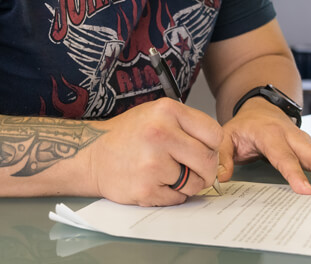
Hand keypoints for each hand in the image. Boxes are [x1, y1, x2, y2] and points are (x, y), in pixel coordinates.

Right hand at [88, 98, 222, 205]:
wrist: (91, 154)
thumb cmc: (129, 134)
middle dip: (205, 170)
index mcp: (167, 111)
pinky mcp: (146, 189)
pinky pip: (177, 198)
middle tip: (193, 169)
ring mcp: (152, 163)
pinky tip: (155, 182)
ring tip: (167, 174)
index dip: (212, 146)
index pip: (214, 134)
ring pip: (195, 183)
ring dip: (187, 184)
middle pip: (208, 161)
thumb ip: (188, 127)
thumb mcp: (157, 114)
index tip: (204, 150)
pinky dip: (171, 195)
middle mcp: (160, 134)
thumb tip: (218, 152)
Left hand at [218, 98, 310, 195]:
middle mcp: (291, 135)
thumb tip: (222, 176)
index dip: (295, 173)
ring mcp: (303, 139)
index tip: (306, 190)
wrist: (259, 108)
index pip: (283, 156)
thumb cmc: (244, 126)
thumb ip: (223, 156)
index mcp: (269, 134)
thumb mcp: (226, 136)